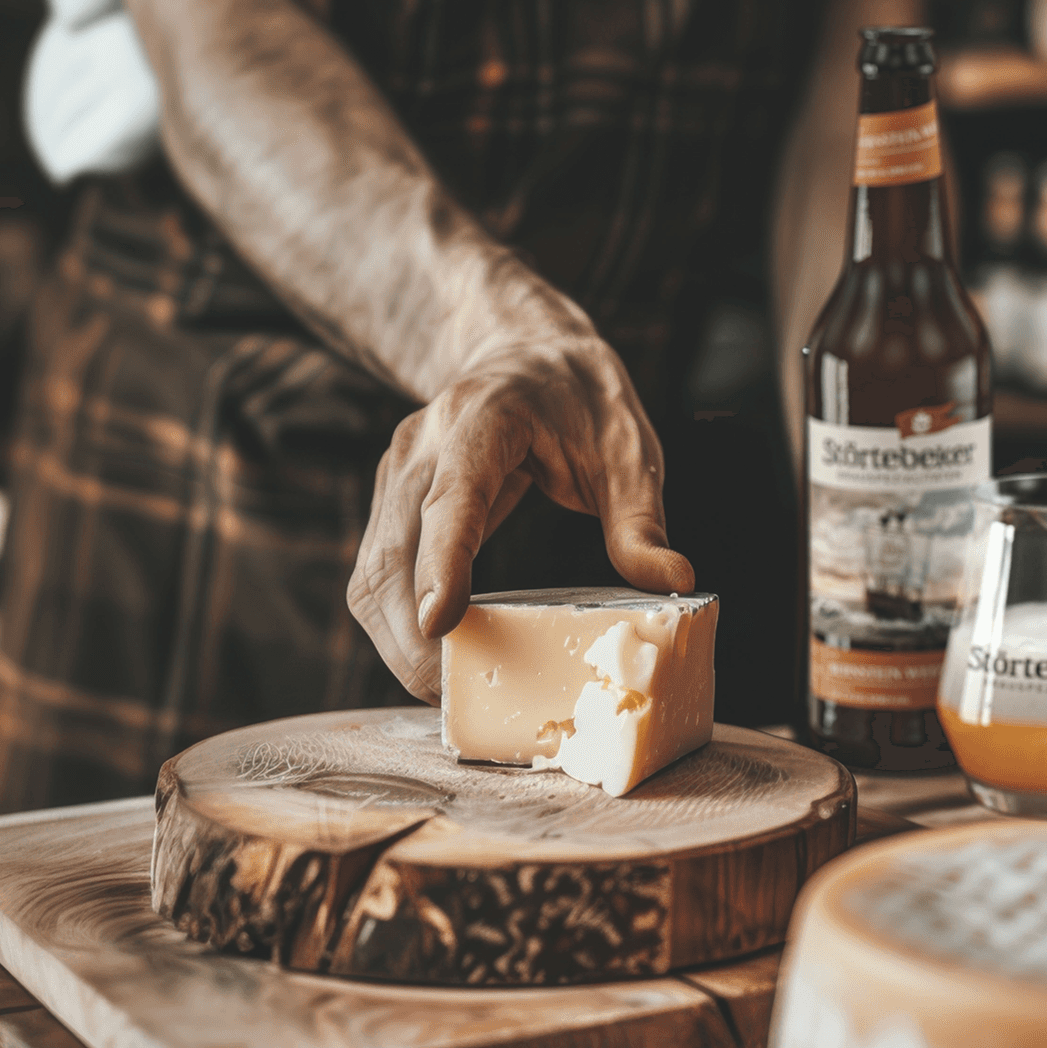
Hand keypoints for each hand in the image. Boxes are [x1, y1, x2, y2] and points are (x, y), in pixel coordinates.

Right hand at [347, 328, 692, 699]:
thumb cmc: (578, 398)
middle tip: (452, 696)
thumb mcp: (627, 447)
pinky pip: (376, 574)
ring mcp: (398, 473)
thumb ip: (640, 517)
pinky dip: (395, 625)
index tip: (441, 624)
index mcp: (483, 420)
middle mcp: (424, 445)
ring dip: (396, 639)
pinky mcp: (391, 502)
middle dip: (412, 633)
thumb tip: (674, 583)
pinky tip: (432, 661)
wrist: (525, 351)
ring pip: (372, 570)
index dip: (443, 561)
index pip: (452, 495)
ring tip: (443, 693)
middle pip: (394, 548)